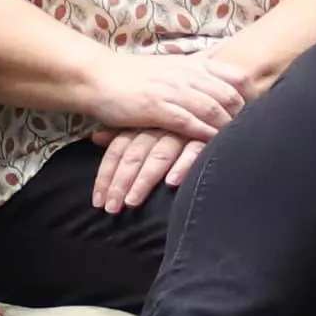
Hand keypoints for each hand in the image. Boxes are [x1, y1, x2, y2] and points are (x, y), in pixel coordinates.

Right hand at [80, 47, 244, 143]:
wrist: (97, 77)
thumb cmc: (130, 75)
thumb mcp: (167, 69)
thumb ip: (191, 75)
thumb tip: (213, 81)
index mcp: (191, 64)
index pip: (235, 75)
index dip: (252, 94)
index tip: (262, 110)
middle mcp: (186, 75)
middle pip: (230, 94)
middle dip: (246, 116)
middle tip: (256, 133)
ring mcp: (172, 90)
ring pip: (214, 109)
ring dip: (229, 128)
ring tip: (240, 145)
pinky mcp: (157, 108)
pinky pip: (190, 123)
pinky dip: (205, 135)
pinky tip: (213, 147)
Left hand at [89, 128, 205, 213]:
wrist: (219, 106)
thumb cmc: (181, 122)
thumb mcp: (150, 123)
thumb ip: (125, 131)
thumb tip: (96, 137)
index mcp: (145, 124)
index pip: (119, 149)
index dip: (106, 175)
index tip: (98, 201)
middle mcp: (161, 126)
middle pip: (134, 154)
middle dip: (120, 182)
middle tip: (111, 208)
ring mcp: (184, 131)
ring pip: (159, 155)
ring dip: (144, 179)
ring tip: (132, 202)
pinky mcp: (208, 136)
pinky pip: (194, 151)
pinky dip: (183, 165)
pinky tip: (171, 183)